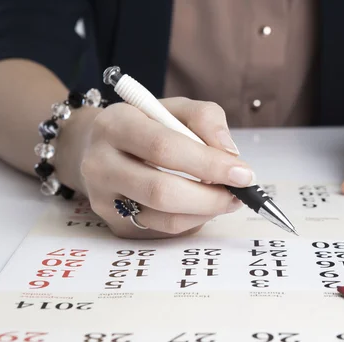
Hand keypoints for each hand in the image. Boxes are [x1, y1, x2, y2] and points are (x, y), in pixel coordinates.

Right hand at [69, 97, 251, 237]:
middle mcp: (100, 164)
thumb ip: (206, 120)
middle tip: (238, 194)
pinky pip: (162, 231)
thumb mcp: (174, 109)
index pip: (164, 147)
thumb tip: (230, 154)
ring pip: (163, 219)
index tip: (243, 173)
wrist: (101, 148)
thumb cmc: (147, 126)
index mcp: (115, 125)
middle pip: (161, 191)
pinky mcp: (114, 224)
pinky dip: (191, 221)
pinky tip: (200, 207)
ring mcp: (103, 199)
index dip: (208, 163)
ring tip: (224, 199)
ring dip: (205, 213)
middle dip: (210, 197)